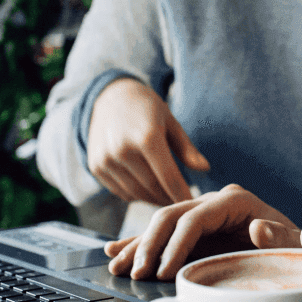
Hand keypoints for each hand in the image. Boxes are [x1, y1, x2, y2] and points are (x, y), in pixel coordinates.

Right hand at [87, 78, 208, 206]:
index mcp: (146, 137)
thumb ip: (186, 148)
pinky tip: (147, 189)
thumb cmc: (147, 109)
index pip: (168, 177)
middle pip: (152, 188)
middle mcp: (123, 150)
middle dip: (170, 199)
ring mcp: (106, 160)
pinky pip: (121, 191)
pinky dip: (136, 195)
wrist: (109, 98)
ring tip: (167, 197)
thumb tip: (205, 168)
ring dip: (154, 199)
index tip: (194, 203)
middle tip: (182, 203)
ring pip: (136, 193)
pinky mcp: (96, 167)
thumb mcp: (170, 122)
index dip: (182, 194)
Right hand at [104, 184, 300, 279]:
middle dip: (150, 245)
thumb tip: (257, 229)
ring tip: (117, 266)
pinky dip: (139, 244)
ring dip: (137, 246)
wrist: (297, 249)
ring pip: (160, 225)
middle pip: (171, 217)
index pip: (195, 218)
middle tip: (137, 274)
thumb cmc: (296, 248)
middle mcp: (214, 202)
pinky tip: (116, 252)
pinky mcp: (194, 230)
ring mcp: (202, 214)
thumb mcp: (294, 243)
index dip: (176, 244)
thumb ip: (279, 237)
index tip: (164, 272)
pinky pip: (162, 235)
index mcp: (235, 200)